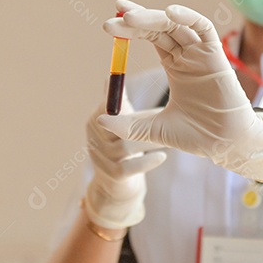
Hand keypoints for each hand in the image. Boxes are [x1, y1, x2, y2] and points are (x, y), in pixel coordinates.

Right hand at [84, 91, 166, 229]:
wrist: (120, 186)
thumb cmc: (125, 147)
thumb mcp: (123, 122)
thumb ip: (120, 103)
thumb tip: (112, 76)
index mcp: (96, 121)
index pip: (106, 106)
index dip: (121, 99)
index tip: (136, 94)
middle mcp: (94, 138)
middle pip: (116, 126)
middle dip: (141, 121)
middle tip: (164, 116)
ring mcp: (100, 158)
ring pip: (126, 146)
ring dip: (149, 142)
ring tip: (169, 138)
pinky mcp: (112, 176)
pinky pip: (130, 167)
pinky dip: (147, 161)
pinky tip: (162, 156)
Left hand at [96, 0, 262, 182]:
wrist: (225, 145)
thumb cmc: (197, 136)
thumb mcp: (154, 130)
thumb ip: (130, 125)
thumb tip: (100, 119)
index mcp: (175, 66)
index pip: (151, 37)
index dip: (131, 29)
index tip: (109, 25)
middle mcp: (188, 55)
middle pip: (160, 27)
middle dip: (137, 19)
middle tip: (114, 15)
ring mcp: (202, 54)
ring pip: (177, 24)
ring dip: (153, 17)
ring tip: (129, 16)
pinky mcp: (216, 55)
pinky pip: (204, 28)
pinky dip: (189, 17)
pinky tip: (170, 12)